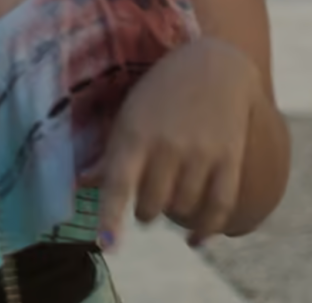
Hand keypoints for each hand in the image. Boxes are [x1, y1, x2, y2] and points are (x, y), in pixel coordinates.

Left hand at [81, 37, 261, 249]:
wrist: (214, 65)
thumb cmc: (161, 89)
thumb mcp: (129, 111)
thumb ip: (111, 151)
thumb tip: (82, 183)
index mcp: (134, 132)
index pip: (118, 183)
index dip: (111, 217)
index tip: (107, 245)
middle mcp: (166, 146)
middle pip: (150, 206)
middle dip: (144, 209)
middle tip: (148, 196)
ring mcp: (200, 154)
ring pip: (181, 210)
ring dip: (173, 213)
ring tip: (171, 196)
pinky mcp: (229, 160)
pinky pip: (219, 208)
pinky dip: (207, 228)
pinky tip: (196, 236)